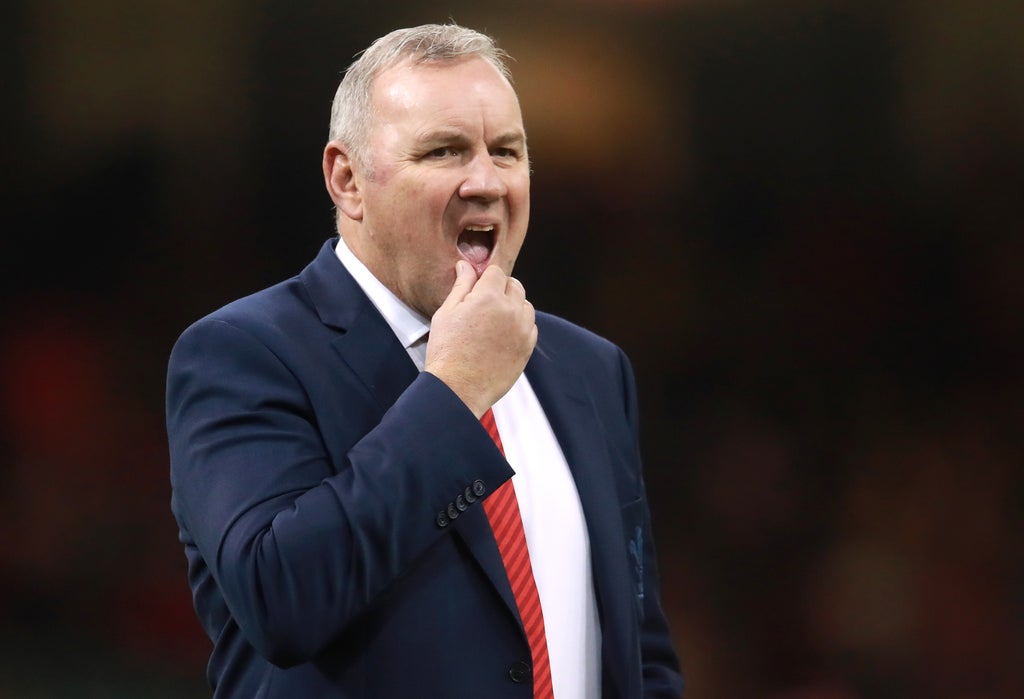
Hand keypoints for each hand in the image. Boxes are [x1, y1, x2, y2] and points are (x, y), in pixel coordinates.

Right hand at [425, 261, 537, 416]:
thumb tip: (466, 266)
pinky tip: (502, 335)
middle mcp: (510, 310)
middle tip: (484, 304)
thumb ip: (462, 286)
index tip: (478, 286)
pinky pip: (530, 326)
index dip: (486, 277)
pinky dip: (520, 325)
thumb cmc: (447, 351)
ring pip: (525, 304)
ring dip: (513, 306)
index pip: (496, 272)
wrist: (458, 388)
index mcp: (488, 297)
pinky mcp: (528, 347)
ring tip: (493, 320)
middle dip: (501, 288)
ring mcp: (522, 329)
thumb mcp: (447, 312)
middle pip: (514, 285)